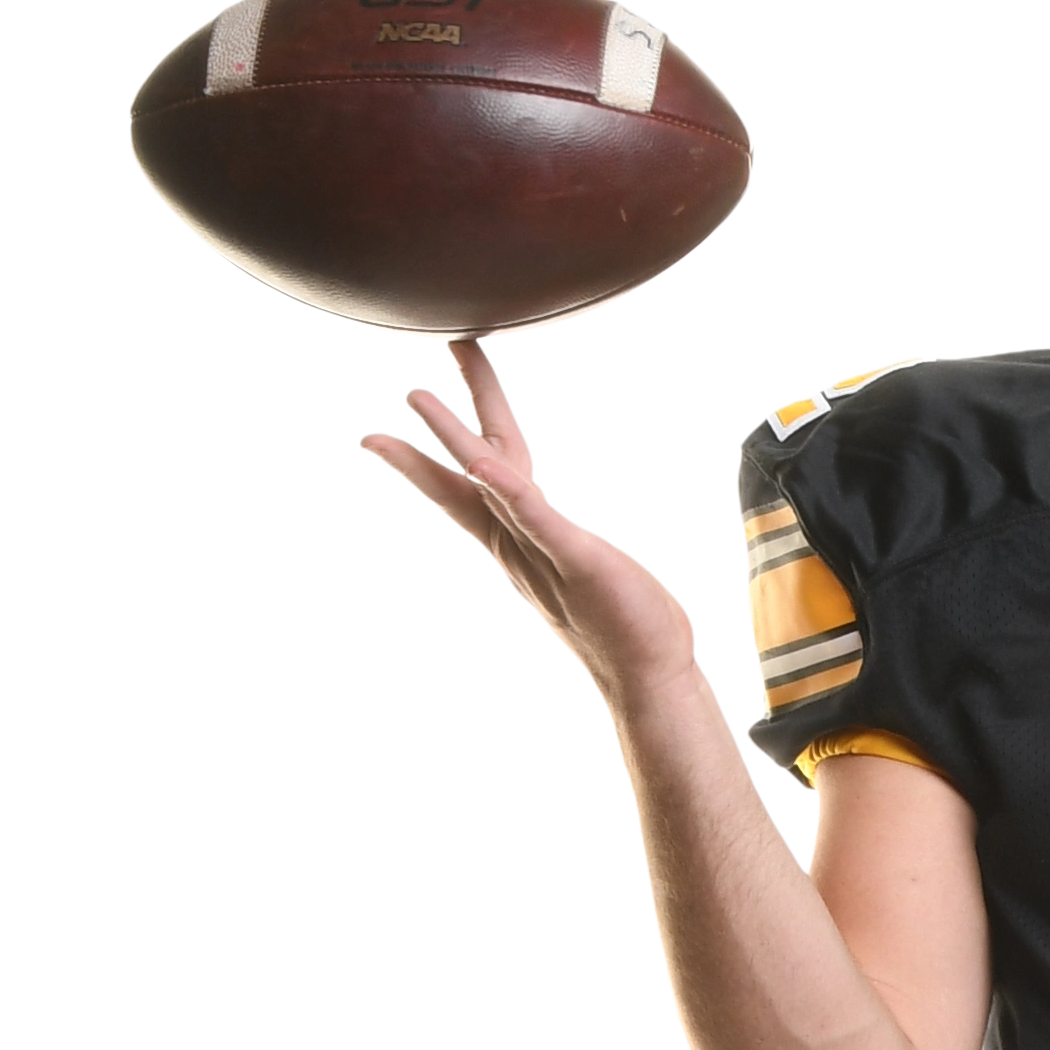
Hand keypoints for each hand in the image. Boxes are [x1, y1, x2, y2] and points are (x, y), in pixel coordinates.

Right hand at [360, 337, 699, 707]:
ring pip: (486, 487)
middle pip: (465, 472)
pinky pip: (537, 521)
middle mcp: (516, 542)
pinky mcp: (575, 561)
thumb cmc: (621, 615)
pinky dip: (508, 492)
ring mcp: (539, 553)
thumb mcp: (573, 554)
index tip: (432, 377)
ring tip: (415, 396)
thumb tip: (528, 504)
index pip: (479, 466)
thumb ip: (544, 526)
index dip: (457, 422)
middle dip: (437, 424)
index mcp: (518, 533)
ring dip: (452, 439)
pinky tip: (481, 467)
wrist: (647, 673)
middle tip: (402, 386)